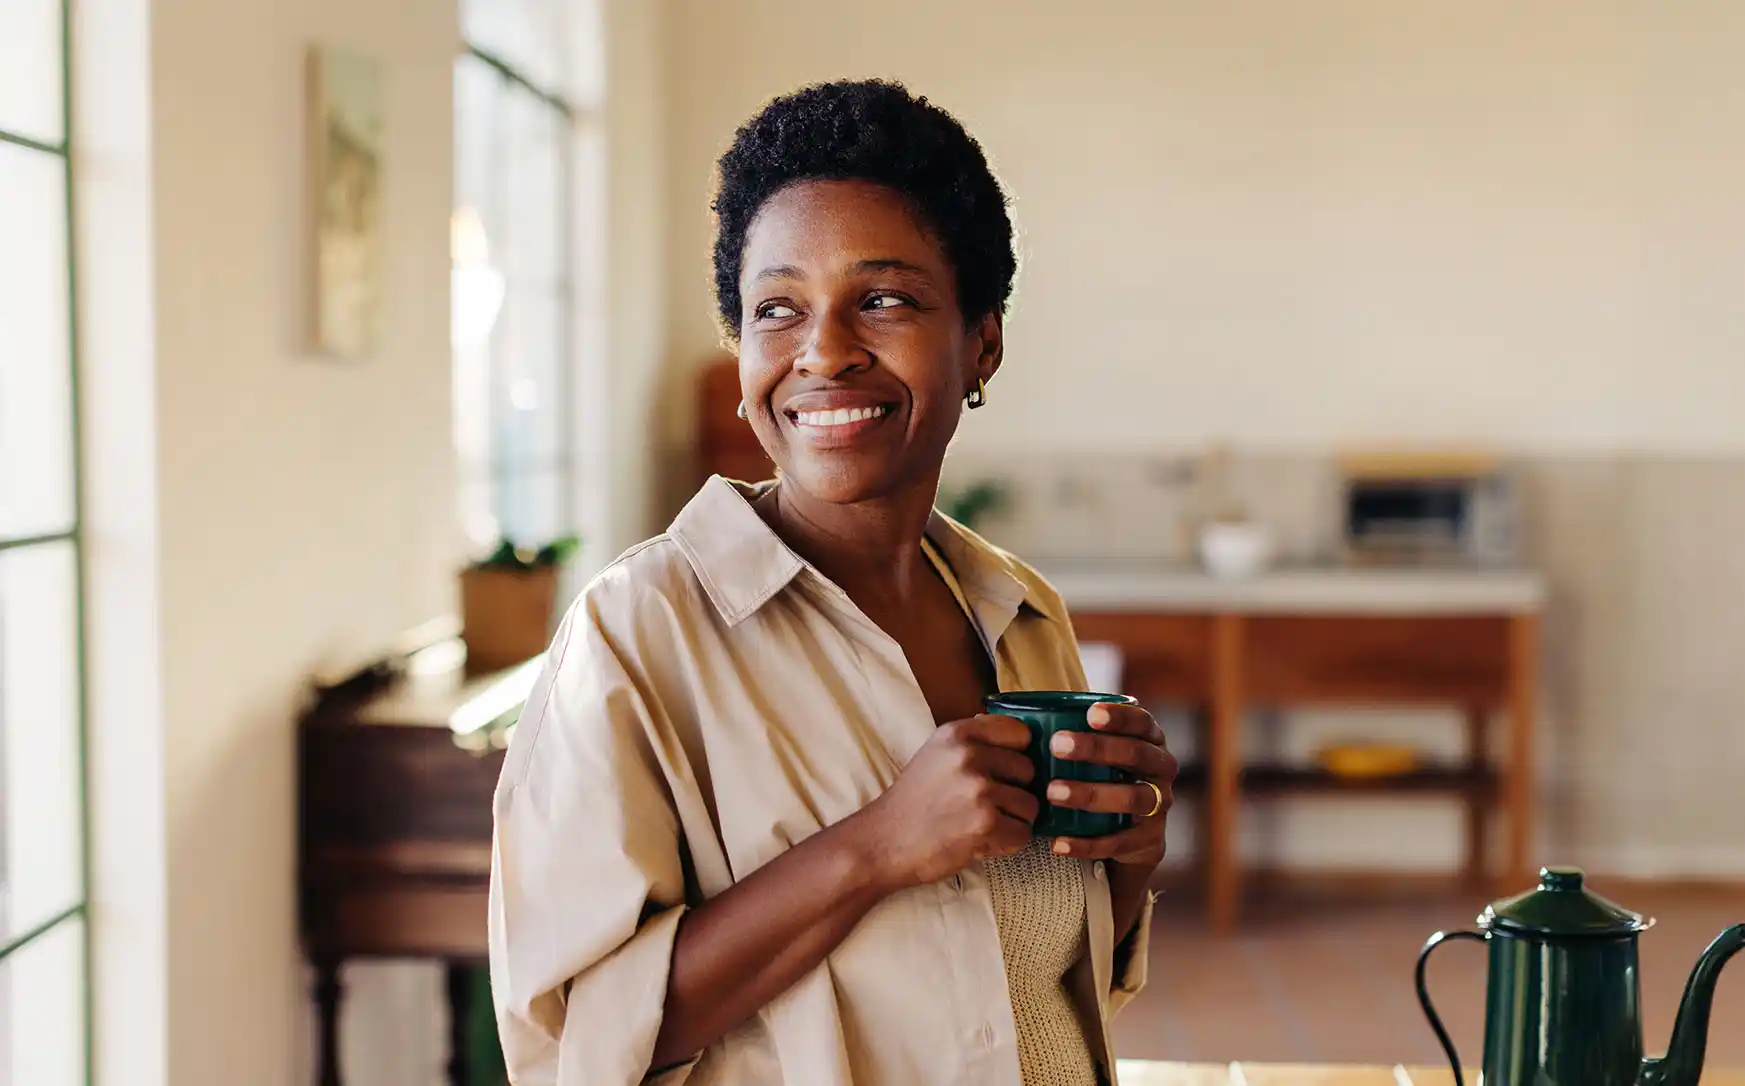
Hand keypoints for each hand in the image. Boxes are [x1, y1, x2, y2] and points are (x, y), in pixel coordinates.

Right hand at [856, 715, 1038, 890]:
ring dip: (1012, 820)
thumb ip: (973, 740)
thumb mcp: (935, 754)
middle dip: (1015, 791)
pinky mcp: (985, 824)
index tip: (1002, 771)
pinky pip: (1023, 834)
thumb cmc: (912, 802)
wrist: (883, 842)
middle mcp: (969, 756)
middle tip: (986, 805)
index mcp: (957, 734)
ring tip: (981, 824)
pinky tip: (982, 841)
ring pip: (1030, 805)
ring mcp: (978, 790)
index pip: (1019, 732)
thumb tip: (1017, 732)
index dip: (1016, 755)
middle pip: (1028, 771)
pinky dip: (1008, 843)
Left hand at [1043, 701, 1176, 867]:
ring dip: (1091, 794)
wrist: (1129, 835)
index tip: (1090, 714)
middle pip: (1137, 755)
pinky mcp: (1149, 840)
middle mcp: (1161, 769)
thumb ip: (1070, 731)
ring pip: (1132, 798)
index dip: (1120, 717)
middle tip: (1057, 746)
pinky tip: (1059, 841)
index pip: (1142, 722)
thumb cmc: (1101, 778)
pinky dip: (1088, 843)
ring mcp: (1159, 805)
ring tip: (1053, 792)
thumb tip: (1007, 712)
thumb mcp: (1096, 753)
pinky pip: (1120, 842)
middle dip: (1097, 749)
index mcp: (1150, 741)